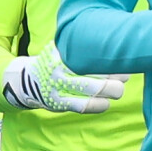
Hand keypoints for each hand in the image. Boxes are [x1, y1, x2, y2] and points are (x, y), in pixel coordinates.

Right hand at [3, 46, 125, 112]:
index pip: (93, 55)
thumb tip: (116, 43)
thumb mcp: (63, 47)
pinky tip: (106, 102)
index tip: (123, 59)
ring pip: (93, 90)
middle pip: (96, 73)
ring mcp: (58, 87)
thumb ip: (82, 43)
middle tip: (124, 77)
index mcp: (64, 52)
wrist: (27, 80)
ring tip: (118, 90)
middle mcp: (60, 68)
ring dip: (111, 91)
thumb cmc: (55, 62)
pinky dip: (99, 105)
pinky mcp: (59, 103)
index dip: (112, 59)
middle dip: (116, 77)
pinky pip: (84, 106)